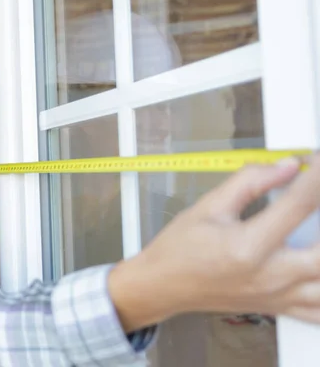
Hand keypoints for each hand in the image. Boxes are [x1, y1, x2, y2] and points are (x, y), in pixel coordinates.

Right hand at [108, 154, 319, 331]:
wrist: (162, 285)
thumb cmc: (179, 250)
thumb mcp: (208, 207)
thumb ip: (249, 182)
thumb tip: (284, 166)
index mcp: (248, 247)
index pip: (299, 203)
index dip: (315, 174)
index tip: (315, 159)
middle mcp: (269, 276)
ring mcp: (277, 296)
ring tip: (315, 233)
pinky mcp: (278, 307)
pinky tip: (316, 269)